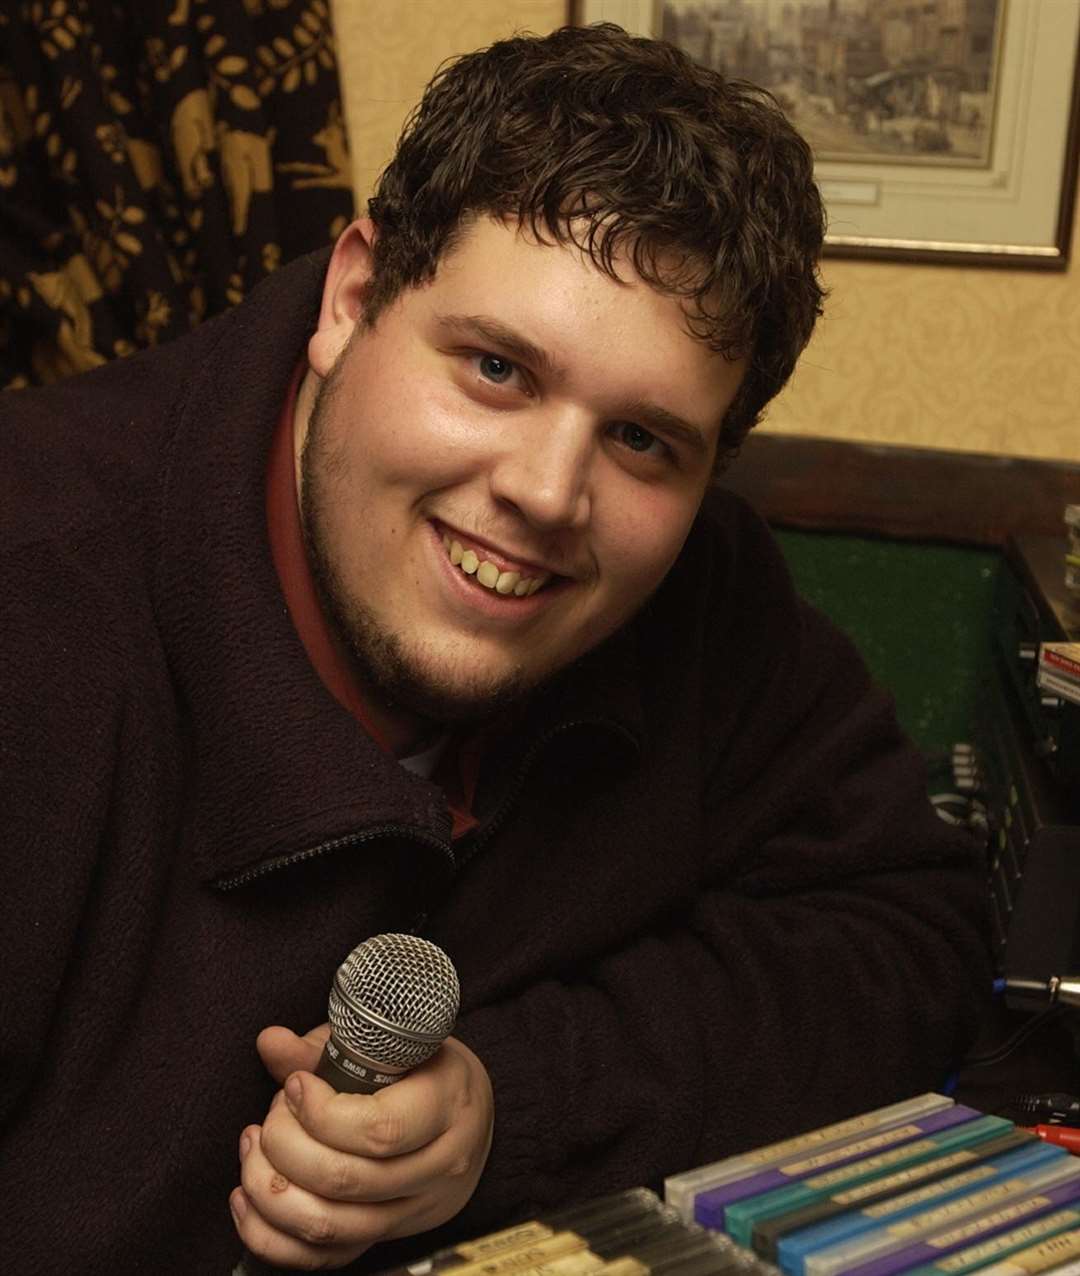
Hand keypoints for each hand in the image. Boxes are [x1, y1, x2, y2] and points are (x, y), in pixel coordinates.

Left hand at [230, 1024, 493, 1269]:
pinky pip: (322, 1259)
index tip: (295, 1085)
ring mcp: (414, 1211)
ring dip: (271, 1188)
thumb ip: (325, 1047)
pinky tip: (247, 1197)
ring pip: (328, 1226)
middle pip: (346, 1180)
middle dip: (286, 1145)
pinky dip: (270, 1235)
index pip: (379, 1130)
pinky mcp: (387, 1237)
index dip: (321, 1113)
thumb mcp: (388, 1044)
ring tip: (255, 1147)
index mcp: (447, 1105)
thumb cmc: (422, 1066)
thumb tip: (270, 1042)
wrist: (466, 1111)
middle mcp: (439, 1167)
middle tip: (275, 1112)